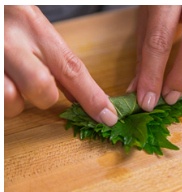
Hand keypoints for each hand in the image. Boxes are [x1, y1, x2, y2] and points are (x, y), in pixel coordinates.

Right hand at [4, 6, 117, 125]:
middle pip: (40, 87)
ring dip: (14, 100)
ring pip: (10, 101)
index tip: (107, 117)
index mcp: (34, 29)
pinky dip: (1, 97)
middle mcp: (10, 43)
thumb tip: (81, 97)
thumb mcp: (37, 30)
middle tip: (36, 83)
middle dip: (44, 96)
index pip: (71, 69)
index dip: (91, 97)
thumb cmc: (11, 21)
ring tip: (9, 80)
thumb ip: (59, 62)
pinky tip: (1, 82)